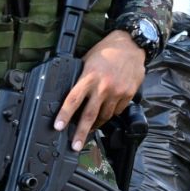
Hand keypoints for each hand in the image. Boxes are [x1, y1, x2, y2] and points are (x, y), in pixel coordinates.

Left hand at [55, 30, 145, 151]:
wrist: (131, 44)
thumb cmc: (107, 51)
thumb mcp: (88, 60)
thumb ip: (82, 78)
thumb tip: (73, 95)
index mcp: (89, 77)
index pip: (73, 99)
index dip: (64, 115)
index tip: (58, 127)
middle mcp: (103, 86)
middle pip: (89, 115)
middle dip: (81, 133)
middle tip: (75, 146)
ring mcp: (117, 92)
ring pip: (105, 116)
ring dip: (97, 123)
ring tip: (91, 127)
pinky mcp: (128, 94)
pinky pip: (117, 111)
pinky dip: (111, 112)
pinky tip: (107, 109)